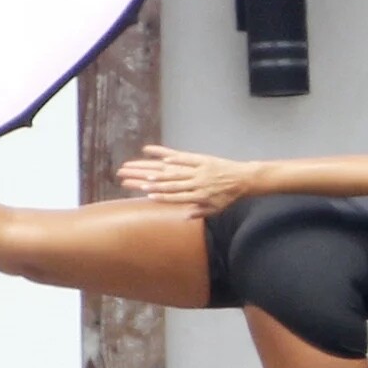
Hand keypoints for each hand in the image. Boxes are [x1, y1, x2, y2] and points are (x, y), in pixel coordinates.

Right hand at [117, 145, 252, 217]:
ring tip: (130, 166)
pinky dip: (163, 152)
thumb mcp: (215, 209)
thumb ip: (199, 212)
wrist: (243, 179)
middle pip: (164, 180)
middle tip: (124, 176)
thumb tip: (183, 216)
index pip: (173, 195)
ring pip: (167, 168)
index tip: (142, 191)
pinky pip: (178, 155)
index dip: (157, 193)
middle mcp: (193, 181)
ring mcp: (195, 168)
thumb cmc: (228, 197)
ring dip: (146, 166)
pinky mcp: (197, 158)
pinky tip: (148, 151)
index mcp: (197, 195)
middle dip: (143, 178)